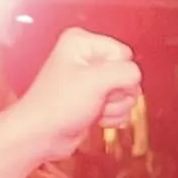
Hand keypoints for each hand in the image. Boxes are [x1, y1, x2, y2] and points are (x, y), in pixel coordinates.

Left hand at [7, 28, 141, 153]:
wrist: (42, 134)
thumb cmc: (55, 106)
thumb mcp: (95, 81)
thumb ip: (125, 72)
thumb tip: (135, 77)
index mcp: (81, 42)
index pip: (124, 53)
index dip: (117, 73)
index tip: (98, 84)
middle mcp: (86, 58)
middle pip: (127, 74)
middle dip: (117, 93)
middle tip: (96, 98)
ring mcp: (91, 80)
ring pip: (126, 92)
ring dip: (114, 107)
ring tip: (92, 108)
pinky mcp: (96, 99)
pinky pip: (121, 106)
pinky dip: (112, 116)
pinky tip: (95, 117)